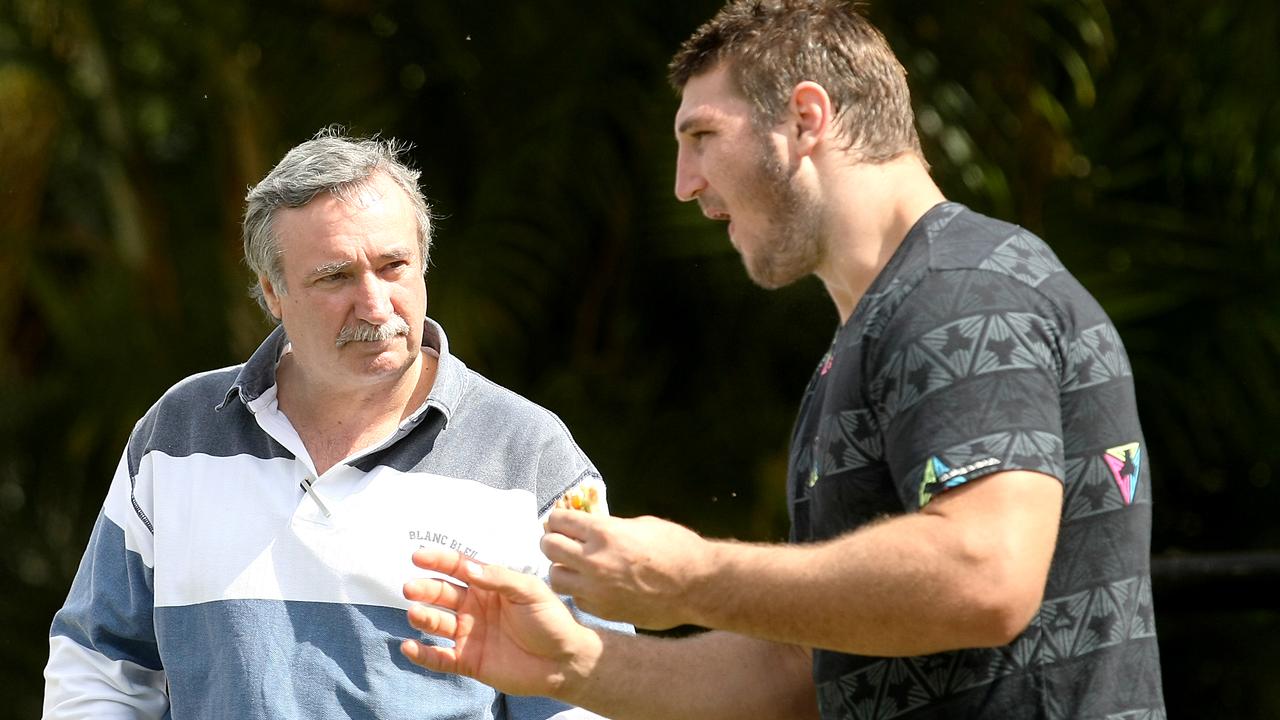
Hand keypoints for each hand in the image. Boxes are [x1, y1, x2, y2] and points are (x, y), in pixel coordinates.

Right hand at [400, 547, 600, 700]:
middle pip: (442, 594)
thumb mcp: (530, 590)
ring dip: (424, 617)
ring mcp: (470, 634)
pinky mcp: (468, 661)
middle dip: (426, 590)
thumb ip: (500, 578)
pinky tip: (409, 648)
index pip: (458, 569)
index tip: (418, 556)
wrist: (564, 660)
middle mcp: (474, 607)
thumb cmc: (550, 620)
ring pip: (438, 623)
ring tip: (415, 613)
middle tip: (411, 588)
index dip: (438, 561)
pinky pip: (440, 658)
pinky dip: (424, 654)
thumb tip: (469, 568)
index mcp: (489, 586)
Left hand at [542, 511, 714, 629]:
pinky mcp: (602, 610)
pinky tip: (594, 586)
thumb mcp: (641, 524)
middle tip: (564, 542)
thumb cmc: (676, 548)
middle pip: (549, 547)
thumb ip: (609, 526)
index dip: (558, 519)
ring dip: (562, 568)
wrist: (698, 586)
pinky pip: (575, 598)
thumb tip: (587, 527)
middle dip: (553, 541)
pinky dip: (580, 591)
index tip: (562, 522)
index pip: (558, 520)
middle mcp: (594, 561)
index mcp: (605, 533)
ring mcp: (596, 589)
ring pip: (555, 577)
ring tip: (575, 567)